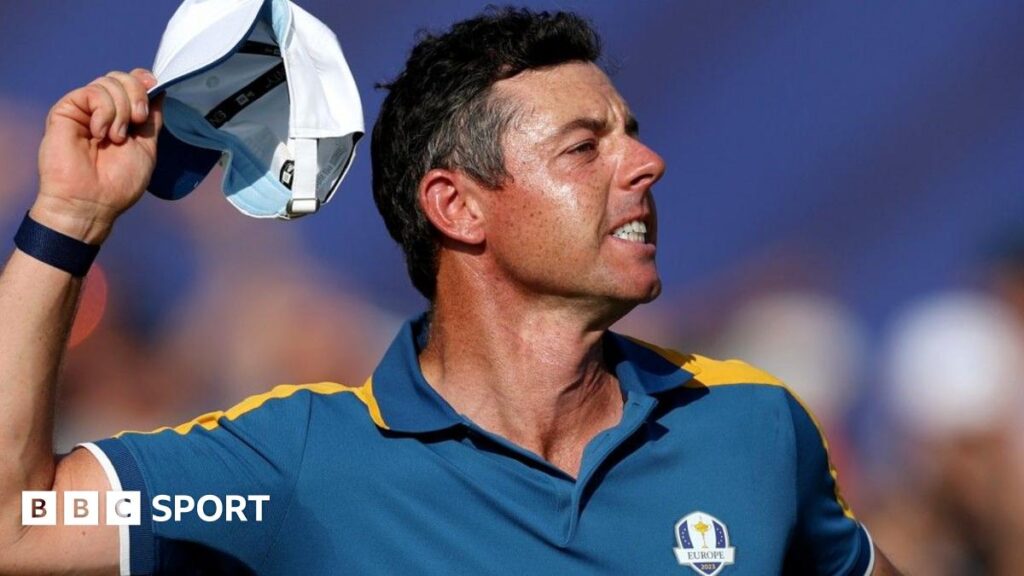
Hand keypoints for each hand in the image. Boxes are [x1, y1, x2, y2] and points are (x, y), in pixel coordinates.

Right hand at [34, 68, 163, 243]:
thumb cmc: (119, 183)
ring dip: (121, 110)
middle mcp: (102, 111)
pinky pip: (92, 93)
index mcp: (122, 118)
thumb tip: (159, 91)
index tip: (153, 85)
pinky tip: (100, 133)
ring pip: (109, 82)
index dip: (143, 80)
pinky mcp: (66, 111)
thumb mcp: (146, 147)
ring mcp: (84, 110)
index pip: (132, 84)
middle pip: (121, 78)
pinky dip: (105, 112)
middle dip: (136, 95)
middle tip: (136, 121)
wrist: (91, 201)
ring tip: (115, 138)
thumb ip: (151, 120)